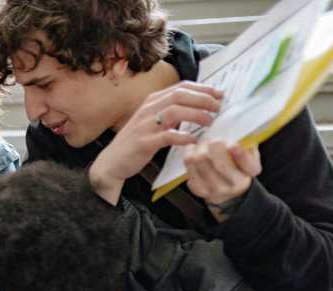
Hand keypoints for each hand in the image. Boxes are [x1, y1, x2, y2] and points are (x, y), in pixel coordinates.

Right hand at [89, 81, 221, 203]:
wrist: (112, 161)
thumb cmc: (136, 141)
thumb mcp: (152, 121)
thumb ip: (170, 112)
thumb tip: (197, 106)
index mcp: (152, 101)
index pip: (180, 87)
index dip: (202, 88)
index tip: (219, 94)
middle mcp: (148, 109)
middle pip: (179, 95)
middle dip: (202, 99)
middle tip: (218, 107)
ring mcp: (145, 125)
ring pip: (174, 111)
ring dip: (195, 114)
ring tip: (209, 121)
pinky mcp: (144, 142)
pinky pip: (167, 136)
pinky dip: (183, 137)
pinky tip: (193, 140)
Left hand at [183, 141, 261, 221]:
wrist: (227, 185)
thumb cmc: (237, 162)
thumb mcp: (248, 149)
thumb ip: (246, 140)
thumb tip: (240, 130)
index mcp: (251, 170)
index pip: (248, 164)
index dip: (239, 154)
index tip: (233, 145)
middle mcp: (236, 183)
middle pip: (221, 165)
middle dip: (214, 146)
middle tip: (212, 139)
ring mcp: (217, 189)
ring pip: (201, 164)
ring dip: (199, 149)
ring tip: (202, 143)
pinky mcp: (200, 190)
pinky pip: (189, 170)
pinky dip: (188, 156)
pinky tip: (192, 151)